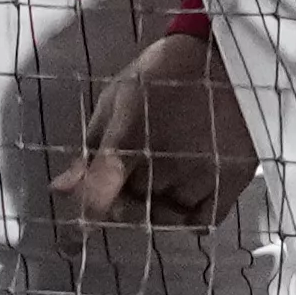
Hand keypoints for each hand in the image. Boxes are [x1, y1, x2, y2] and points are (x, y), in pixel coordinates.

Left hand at [52, 29, 260, 229]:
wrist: (228, 51)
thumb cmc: (163, 71)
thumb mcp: (116, 100)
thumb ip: (90, 149)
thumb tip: (61, 190)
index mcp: (128, 143)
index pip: (97, 199)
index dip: (80, 224)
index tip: (69, 243)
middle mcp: (165, 166)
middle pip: (131, 210)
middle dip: (121, 204)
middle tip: (126, 187)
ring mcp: (202, 173)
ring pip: (166, 216)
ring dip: (154, 207)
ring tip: (159, 183)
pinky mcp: (234, 176)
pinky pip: (203, 219)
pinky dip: (188, 216)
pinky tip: (184, 197)